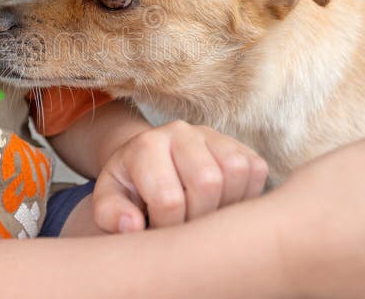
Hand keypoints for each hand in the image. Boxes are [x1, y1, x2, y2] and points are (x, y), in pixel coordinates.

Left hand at [93, 119, 267, 232]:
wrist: (148, 162)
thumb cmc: (129, 188)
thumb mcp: (108, 201)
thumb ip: (110, 215)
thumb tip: (133, 226)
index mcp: (145, 146)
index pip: (169, 199)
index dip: (167, 228)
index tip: (158, 232)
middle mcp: (180, 132)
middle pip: (208, 182)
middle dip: (198, 218)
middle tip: (185, 228)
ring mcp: (212, 135)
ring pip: (237, 171)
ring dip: (226, 206)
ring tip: (204, 217)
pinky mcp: (237, 144)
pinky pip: (257, 170)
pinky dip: (247, 195)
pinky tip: (223, 206)